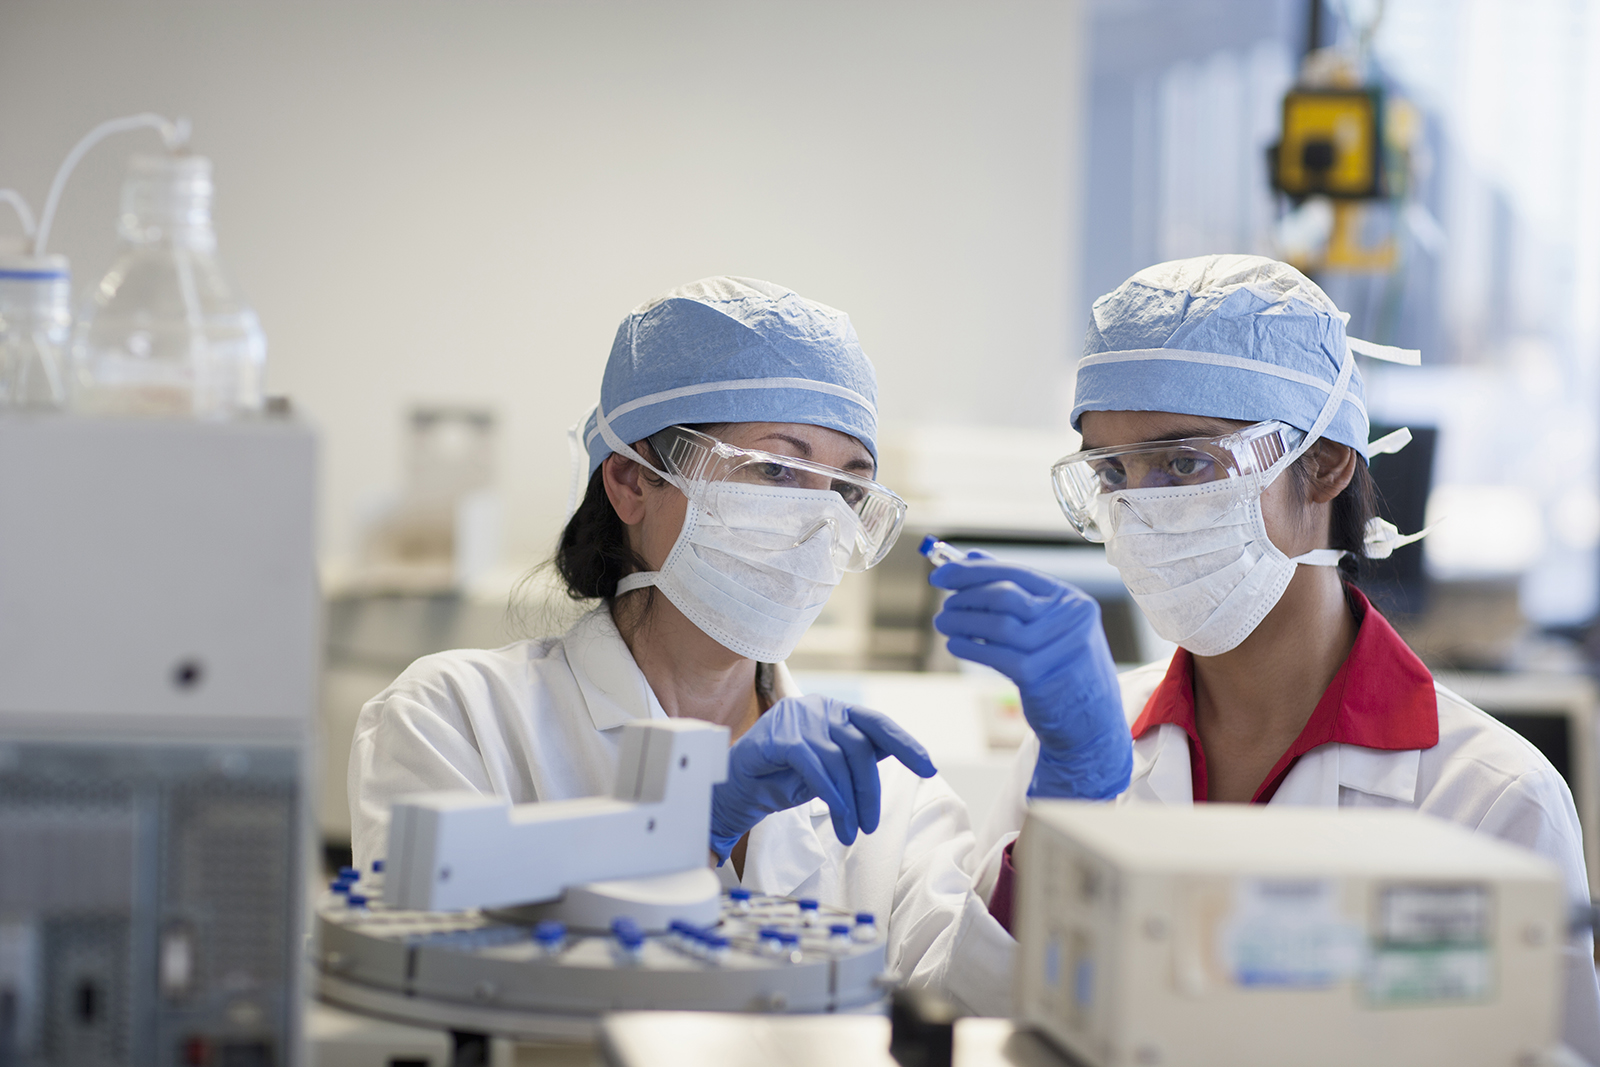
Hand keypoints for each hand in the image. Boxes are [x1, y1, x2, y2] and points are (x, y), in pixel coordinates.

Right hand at [709, 695, 936, 862]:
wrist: (734, 790)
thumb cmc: (782, 778)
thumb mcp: (828, 770)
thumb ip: (857, 759)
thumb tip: (895, 756)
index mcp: (834, 711)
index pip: (876, 723)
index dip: (905, 743)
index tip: (928, 768)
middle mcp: (818, 708)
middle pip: (860, 747)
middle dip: (870, 790)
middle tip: (870, 826)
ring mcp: (796, 718)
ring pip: (838, 760)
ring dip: (850, 802)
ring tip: (850, 831)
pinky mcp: (778, 737)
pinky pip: (815, 768)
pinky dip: (832, 796)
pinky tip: (838, 818)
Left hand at [930, 553, 1131, 799]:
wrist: (1089, 719)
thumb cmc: (1062, 666)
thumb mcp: (1047, 624)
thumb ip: (1013, 591)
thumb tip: (970, 559)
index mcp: (1071, 600)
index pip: (1015, 573)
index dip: (973, 571)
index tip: (940, 574)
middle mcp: (1070, 620)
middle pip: (1006, 596)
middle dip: (966, 597)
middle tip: (945, 605)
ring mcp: (1058, 649)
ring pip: (998, 625)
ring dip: (962, 621)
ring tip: (944, 623)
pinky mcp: (1042, 677)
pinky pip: (995, 655)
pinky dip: (969, 646)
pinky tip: (955, 644)